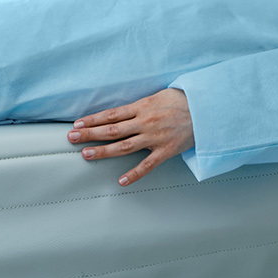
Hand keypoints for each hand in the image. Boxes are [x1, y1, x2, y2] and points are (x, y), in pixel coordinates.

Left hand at [69, 88, 194, 185]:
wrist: (206, 109)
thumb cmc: (182, 100)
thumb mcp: (157, 96)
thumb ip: (139, 105)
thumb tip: (120, 113)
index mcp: (142, 107)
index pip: (111, 114)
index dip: (92, 120)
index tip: (77, 123)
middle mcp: (145, 122)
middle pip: (112, 130)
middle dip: (89, 134)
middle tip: (71, 137)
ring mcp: (155, 138)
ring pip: (124, 147)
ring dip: (103, 151)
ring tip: (86, 154)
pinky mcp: (166, 151)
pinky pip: (147, 165)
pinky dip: (133, 174)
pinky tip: (121, 181)